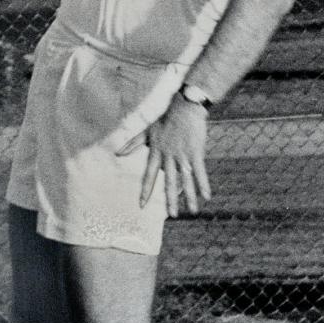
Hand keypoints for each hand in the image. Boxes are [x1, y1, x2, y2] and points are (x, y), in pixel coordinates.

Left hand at [118, 95, 211, 216]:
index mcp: (156, 153)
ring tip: (193, 211)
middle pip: (169, 183)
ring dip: (189, 197)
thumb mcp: (147, 130)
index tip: (142, 204)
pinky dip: (203, 184)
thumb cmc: (165, 117)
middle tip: (173, 215)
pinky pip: (200, 172)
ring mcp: (183, 156)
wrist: (184, 106)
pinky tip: (207, 196)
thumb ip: (133, 143)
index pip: (149, 175)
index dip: (146, 190)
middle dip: (171, 200)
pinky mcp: (195, 153)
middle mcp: (169, 157)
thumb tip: (116, 152)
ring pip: (186, 181)